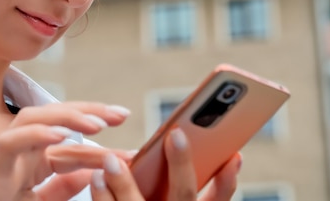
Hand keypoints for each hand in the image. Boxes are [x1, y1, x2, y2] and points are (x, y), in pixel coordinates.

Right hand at [0, 101, 131, 200]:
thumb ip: (63, 188)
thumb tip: (92, 171)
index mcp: (34, 160)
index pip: (71, 141)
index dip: (101, 144)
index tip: (132, 149)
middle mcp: (20, 152)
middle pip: (53, 117)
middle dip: (87, 110)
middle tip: (120, 114)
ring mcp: (5, 158)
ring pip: (31, 118)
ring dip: (65, 115)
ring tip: (97, 123)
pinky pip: (10, 143)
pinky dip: (35, 135)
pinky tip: (61, 134)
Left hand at [88, 128, 240, 200]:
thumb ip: (178, 185)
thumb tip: (181, 142)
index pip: (219, 199)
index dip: (226, 179)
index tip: (232, 153)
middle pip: (185, 195)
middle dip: (182, 165)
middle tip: (175, 136)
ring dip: (125, 184)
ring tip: (112, 160)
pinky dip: (104, 197)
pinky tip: (96, 178)